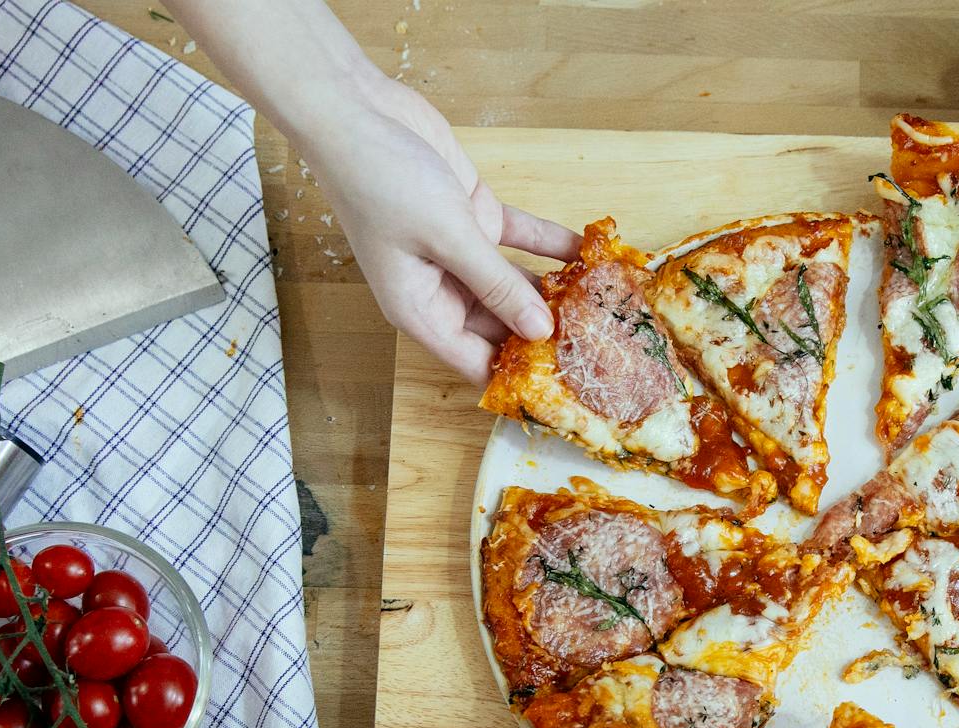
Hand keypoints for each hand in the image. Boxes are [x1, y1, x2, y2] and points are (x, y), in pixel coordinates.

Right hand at [303, 73, 580, 383]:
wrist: (355, 112)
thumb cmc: (381, 181)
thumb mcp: (446, 238)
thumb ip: (496, 284)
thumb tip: (539, 331)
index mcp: (420, 308)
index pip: (475, 361)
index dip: (516, 377)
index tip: (564, 384)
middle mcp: (440, 288)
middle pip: (502, 326)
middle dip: (546, 333)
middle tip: (599, 343)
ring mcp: (460, 252)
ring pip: (515, 283)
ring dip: (556, 290)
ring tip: (603, 304)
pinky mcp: (474, 215)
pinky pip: (521, 240)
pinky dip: (552, 244)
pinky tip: (588, 252)